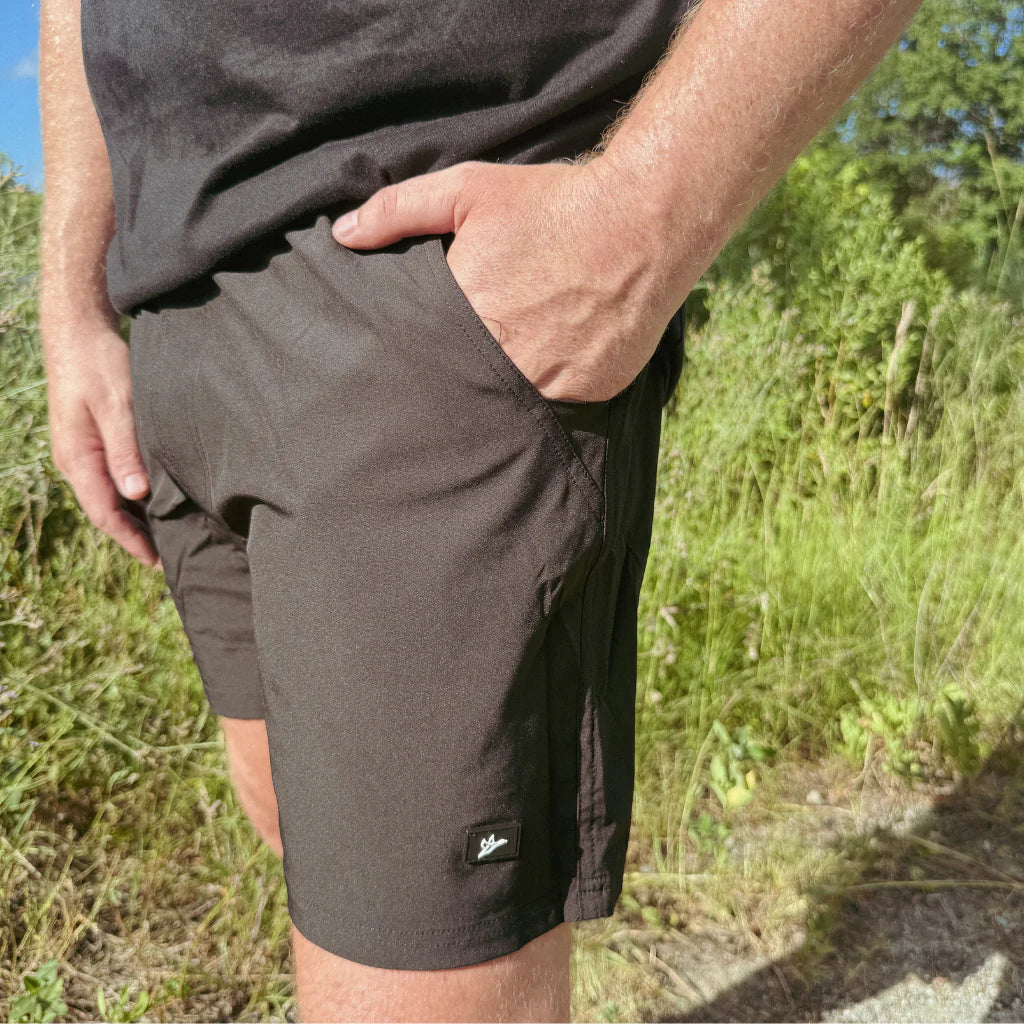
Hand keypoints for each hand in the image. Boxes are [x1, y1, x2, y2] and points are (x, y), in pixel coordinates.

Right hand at [43, 318, 160, 567]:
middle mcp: (75, 461)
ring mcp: (81, 452)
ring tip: (166, 534)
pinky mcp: (91, 440)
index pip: (105, 514)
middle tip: (168, 556)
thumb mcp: (119, 407)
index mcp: (78, 459)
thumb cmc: (100, 366)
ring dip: (135, 517)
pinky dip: (132, 494)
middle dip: (135, 536)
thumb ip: (126, 450)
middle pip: (107, 511)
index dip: (131, 541)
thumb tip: (137, 494)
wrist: (79, 332)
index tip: (157, 562)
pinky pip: (111, 477)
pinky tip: (155, 498)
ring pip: (109, 495)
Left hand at [332, 159, 676, 402]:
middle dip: (458, 385)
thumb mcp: (468, 190)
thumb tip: (342, 234)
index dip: (422, 362)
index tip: (419, 361)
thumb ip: (399, 211)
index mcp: (467, 316)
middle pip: (464, 391)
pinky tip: (550, 376)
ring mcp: (550, 382)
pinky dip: (549, 399)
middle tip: (467, 371)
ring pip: (508, 408)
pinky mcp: (588, 394)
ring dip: (500, 400)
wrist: (642, 219)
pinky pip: (556, 410)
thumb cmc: (552, 205)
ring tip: (506, 379)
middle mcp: (505, 358)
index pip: (425, 361)